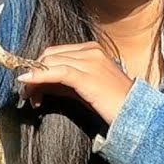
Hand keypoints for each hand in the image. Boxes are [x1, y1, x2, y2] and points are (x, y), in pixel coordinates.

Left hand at [16, 43, 134, 125]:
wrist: (136, 114)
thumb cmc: (110, 103)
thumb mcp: (83, 88)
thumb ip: (63, 81)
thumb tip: (37, 82)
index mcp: (90, 49)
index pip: (55, 52)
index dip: (38, 67)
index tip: (30, 86)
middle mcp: (90, 51)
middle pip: (49, 56)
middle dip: (33, 74)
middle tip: (27, 95)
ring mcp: (90, 61)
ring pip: (50, 63)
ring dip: (34, 79)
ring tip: (28, 97)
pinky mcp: (88, 76)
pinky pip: (57, 72)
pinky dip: (39, 76)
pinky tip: (27, 82)